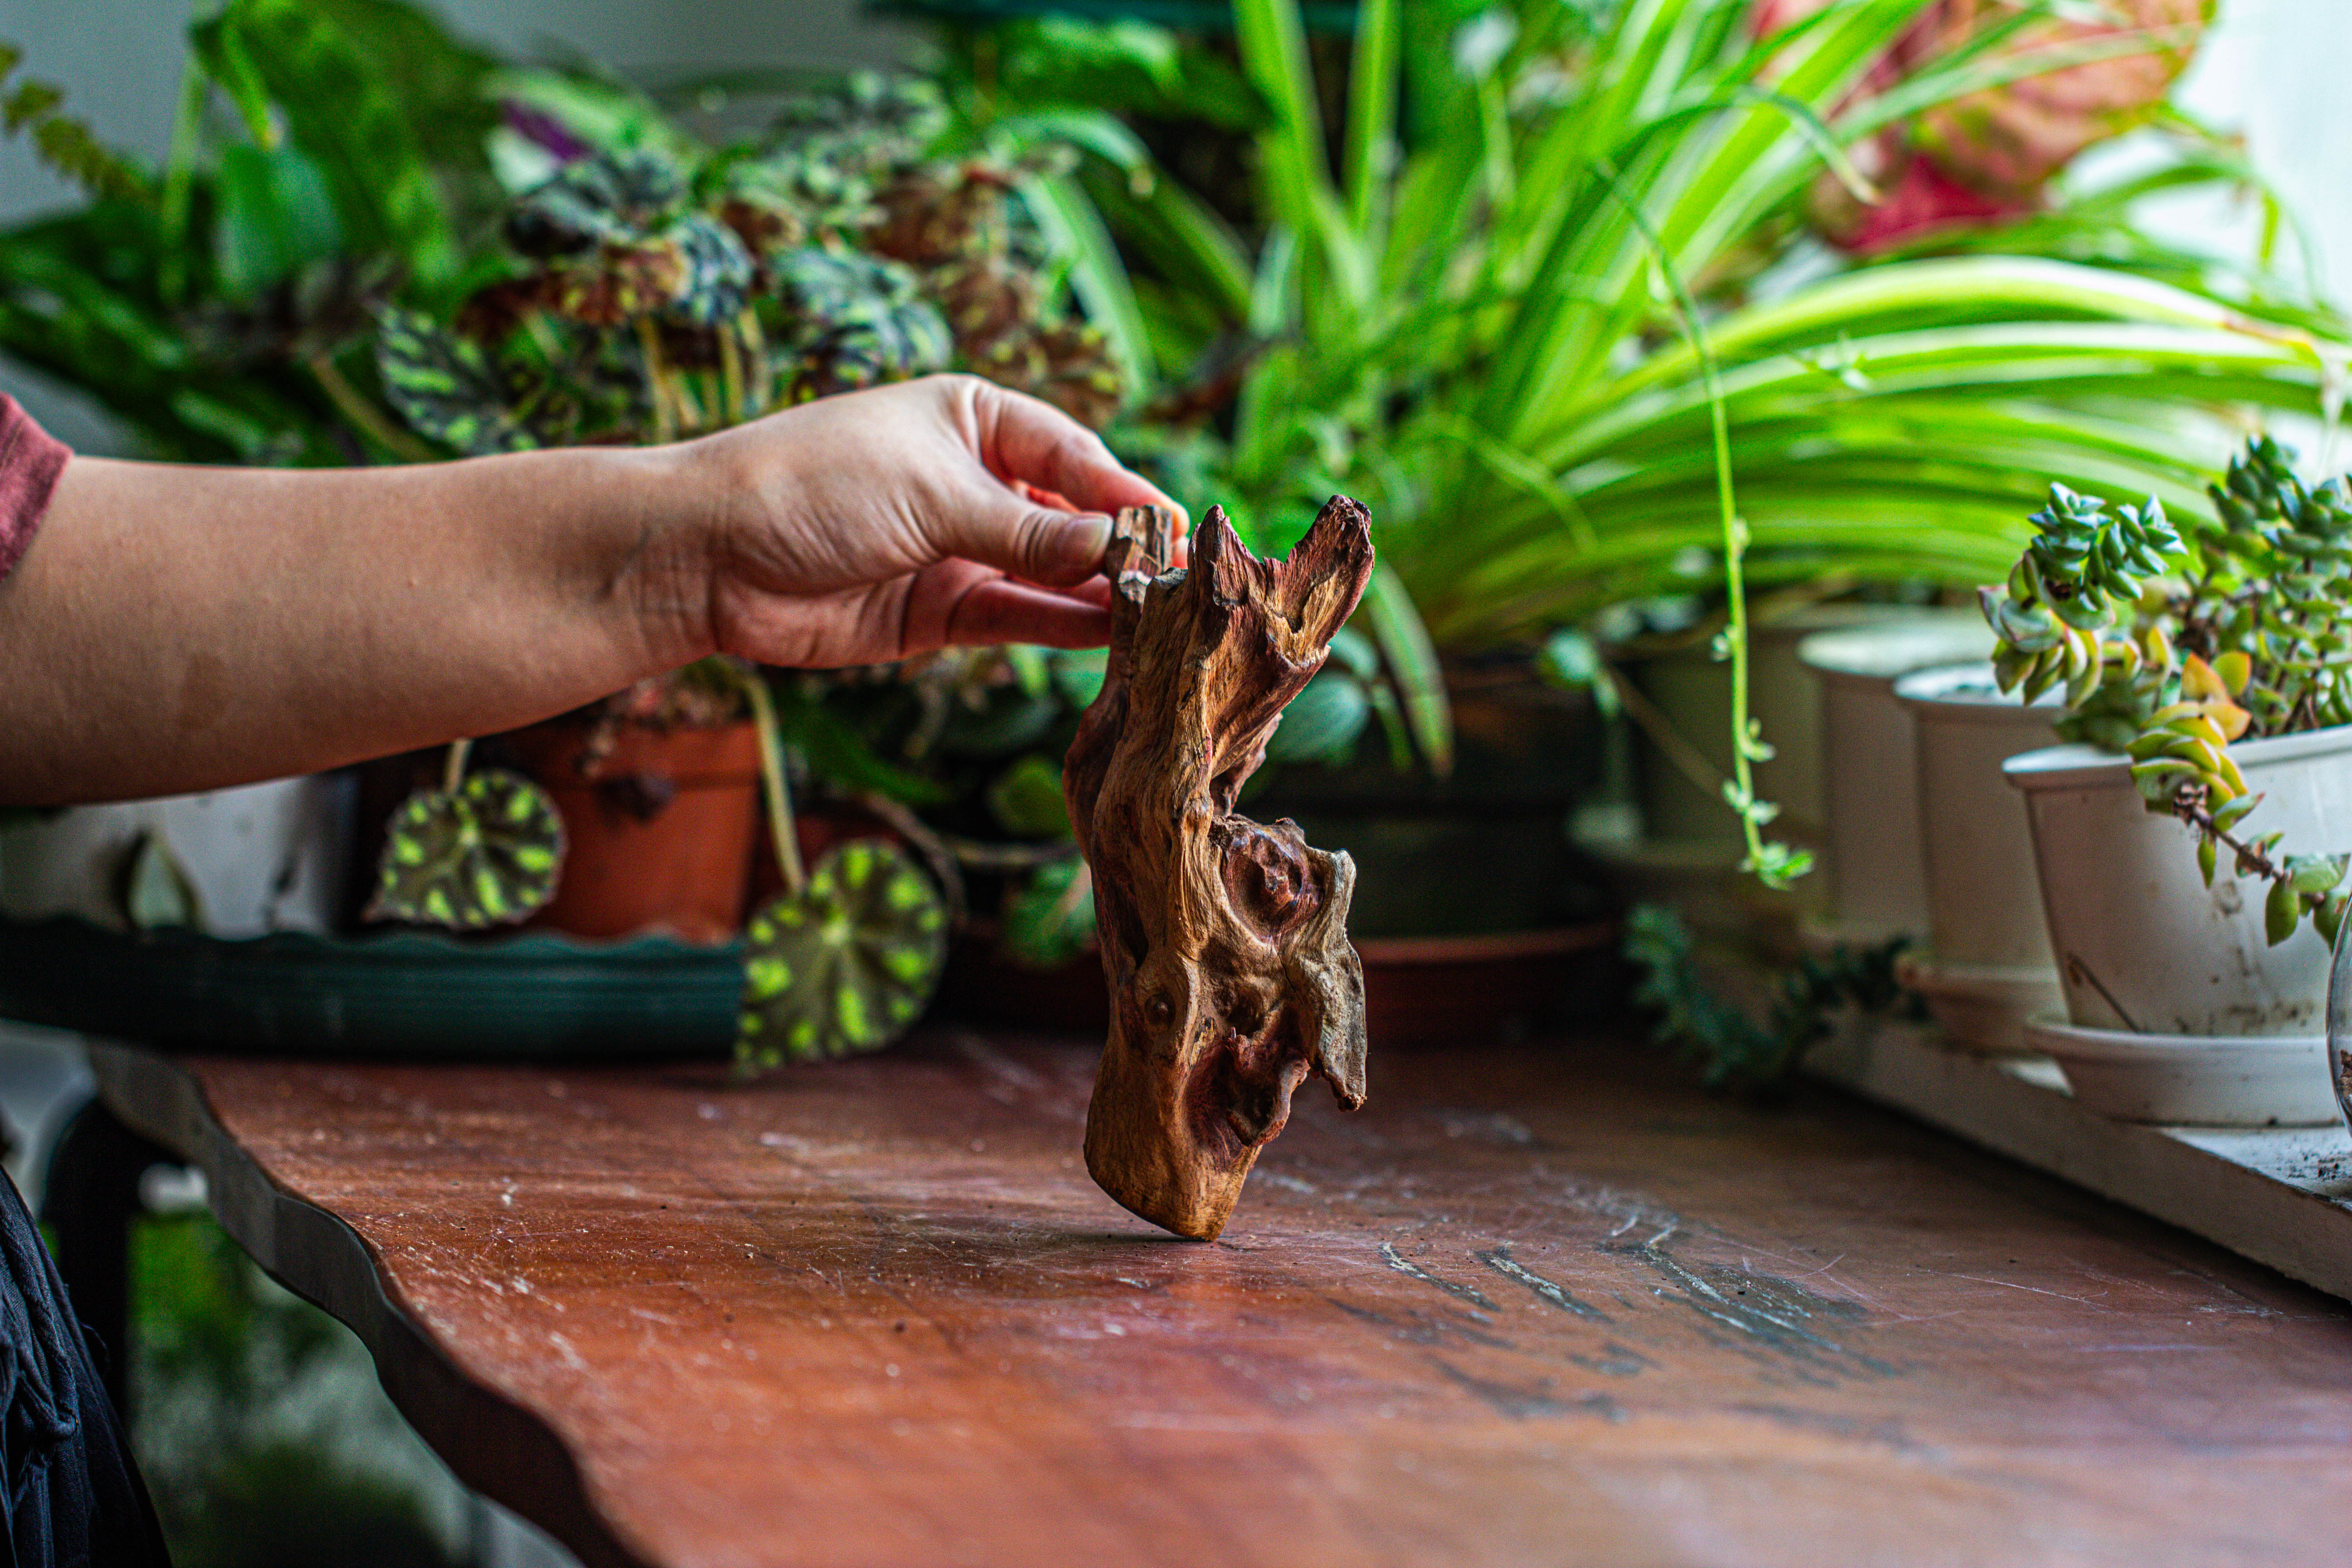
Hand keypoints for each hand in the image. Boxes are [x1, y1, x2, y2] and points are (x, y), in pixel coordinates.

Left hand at [687, 375, 1183, 667]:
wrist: (707, 554)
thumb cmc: (812, 485)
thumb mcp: (933, 495)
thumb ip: (1029, 532)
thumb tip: (1118, 550)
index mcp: (973, 417)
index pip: (1074, 454)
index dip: (1127, 492)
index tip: (1179, 528)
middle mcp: (974, 481)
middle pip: (1071, 517)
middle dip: (1122, 549)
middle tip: (1184, 584)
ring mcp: (959, 549)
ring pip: (1050, 575)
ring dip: (1100, 594)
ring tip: (1161, 617)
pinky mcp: (940, 611)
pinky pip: (1017, 617)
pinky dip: (1060, 625)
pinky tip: (1108, 633)